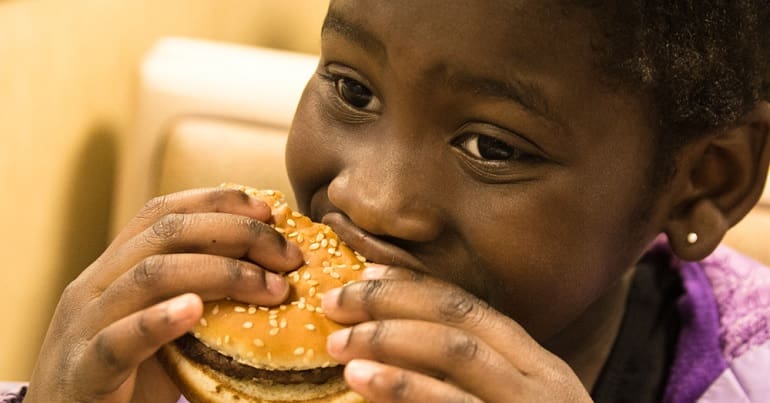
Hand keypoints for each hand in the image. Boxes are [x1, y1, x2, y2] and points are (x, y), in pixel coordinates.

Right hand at [26, 187, 303, 402]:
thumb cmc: (127, 378)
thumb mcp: (167, 328)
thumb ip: (201, 299)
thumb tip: (275, 278)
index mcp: (115, 267)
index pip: (166, 212)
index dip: (219, 202)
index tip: (269, 210)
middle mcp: (96, 284)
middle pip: (167, 233)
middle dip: (237, 234)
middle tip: (289, 255)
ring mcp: (85, 323)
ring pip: (150, 275)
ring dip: (221, 273)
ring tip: (271, 287)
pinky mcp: (84, 368)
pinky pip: (119, 338)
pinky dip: (159, 320)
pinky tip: (195, 310)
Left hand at [322, 265, 591, 402]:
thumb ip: (477, 377)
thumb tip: (400, 343)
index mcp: (539, 366)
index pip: (472, 306)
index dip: (414, 286)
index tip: (367, 274)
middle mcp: (540, 381)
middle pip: (459, 318)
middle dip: (391, 303)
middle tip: (335, 304)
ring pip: (458, 353)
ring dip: (392, 341)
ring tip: (341, 347)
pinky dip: (406, 389)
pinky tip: (366, 384)